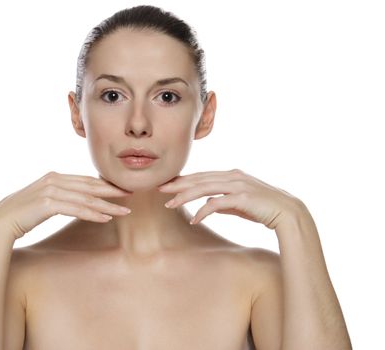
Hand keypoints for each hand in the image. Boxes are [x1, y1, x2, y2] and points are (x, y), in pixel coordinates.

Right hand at [0, 171, 131, 239]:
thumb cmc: (20, 215)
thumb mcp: (41, 201)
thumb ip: (57, 197)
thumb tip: (74, 201)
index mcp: (54, 177)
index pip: (84, 180)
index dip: (104, 184)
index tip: (120, 189)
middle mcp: (54, 180)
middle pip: (89, 186)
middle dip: (112, 191)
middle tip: (131, 194)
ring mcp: (51, 190)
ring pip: (86, 198)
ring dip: (107, 205)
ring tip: (125, 211)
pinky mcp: (48, 204)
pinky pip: (77, 209)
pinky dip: (93, 213)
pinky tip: (106, 218)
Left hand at [158, 169, 303, 229]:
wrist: (290, 213)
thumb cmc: (265, 209)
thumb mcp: (240, 204)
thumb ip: (225, 203)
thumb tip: (209, 206)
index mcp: (231, 175)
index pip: (202, 176)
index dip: (184, 180)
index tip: (167, 185)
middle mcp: (233, 176)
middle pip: (199, 179)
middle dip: (178, 184)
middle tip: (159, 188)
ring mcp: (238, 185)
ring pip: (204, 188)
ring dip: (185, 196)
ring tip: (170, 204)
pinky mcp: (243, 197)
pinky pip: (217, 203)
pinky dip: (204, 211)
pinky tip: (194, 219)